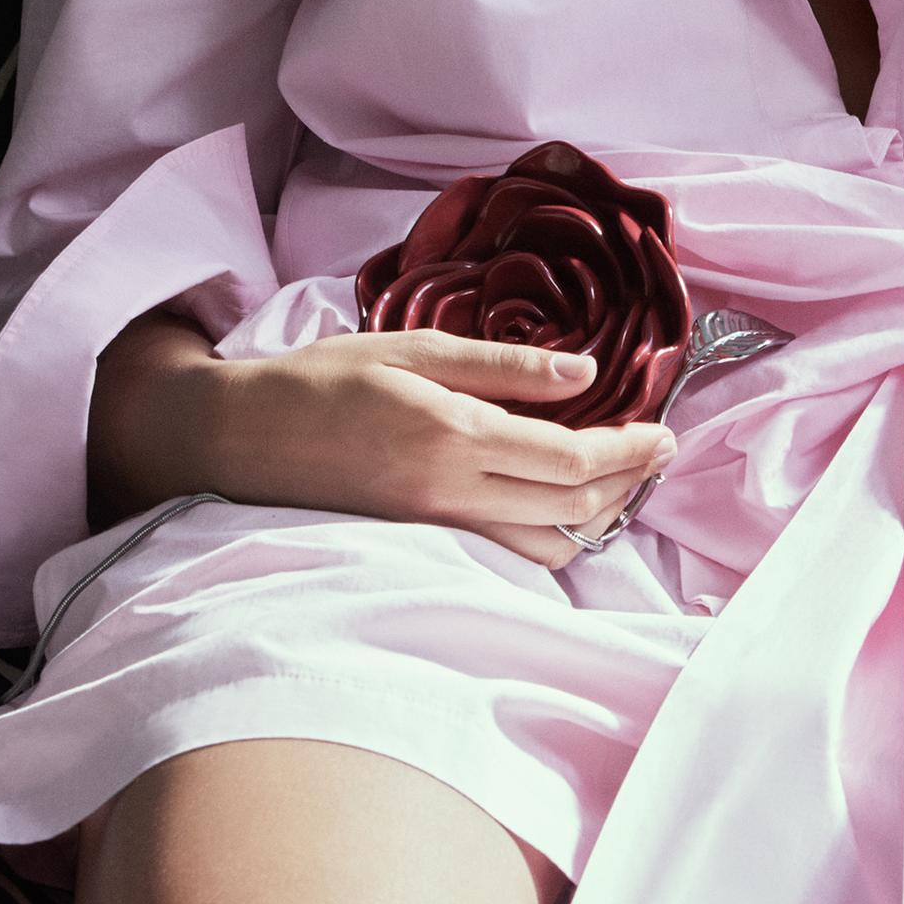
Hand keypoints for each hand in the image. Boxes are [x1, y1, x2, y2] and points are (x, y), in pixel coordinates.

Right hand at [213, 327, 678, 570]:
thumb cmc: (322, 380)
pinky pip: (504, 554)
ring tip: (621, 477)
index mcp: (453, 436)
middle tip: (660, 451)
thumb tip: (580, 369)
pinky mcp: (418, 545)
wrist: (238, 440)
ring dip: (595, 517)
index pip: (570, 460)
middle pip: (570, 509)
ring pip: (543, 546)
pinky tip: (560, 505)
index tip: (666, 433)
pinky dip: (549, 536)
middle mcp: (449, 494)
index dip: (629, 451)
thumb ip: (501, 365)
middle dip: (628, 483)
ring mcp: (433, 529)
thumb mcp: (413, 348)